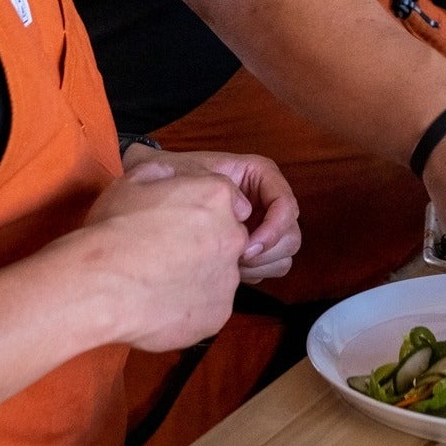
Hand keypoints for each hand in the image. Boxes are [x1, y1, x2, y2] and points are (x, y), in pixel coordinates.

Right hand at [78, 163, 247, 352]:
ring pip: (220, 274)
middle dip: (206, 243)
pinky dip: (192, 306)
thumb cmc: (114, 230)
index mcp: (216, 196)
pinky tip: (162, 302)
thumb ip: (165, 172)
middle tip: (169, 253)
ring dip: (199, 275)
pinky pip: (210, 306)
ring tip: (160, 280)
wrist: (101, 285)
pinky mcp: (218, 314)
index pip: (228, 200)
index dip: (202, 211)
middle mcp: (232, 235)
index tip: (180, 223)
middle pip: (228, 237)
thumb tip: (171, 174)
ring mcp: (227, 278)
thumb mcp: (135, 180)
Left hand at [123, 147, 300, 282]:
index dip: (273, 229)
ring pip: (285, 253)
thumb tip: (243, 214)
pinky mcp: (255, 245)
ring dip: (261, 265)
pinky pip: (272, 266)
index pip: (286, 204)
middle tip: (235, 260)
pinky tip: (229, 268)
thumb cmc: (174, 175)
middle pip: (291, 233)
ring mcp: (263, 224)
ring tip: (228, 263)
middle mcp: (267, 199)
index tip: (246, 248)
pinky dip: (256, 272)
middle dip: (267, 252)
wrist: (154, 188)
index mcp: (258, 175)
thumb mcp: (191, 173)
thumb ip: (215, 186)